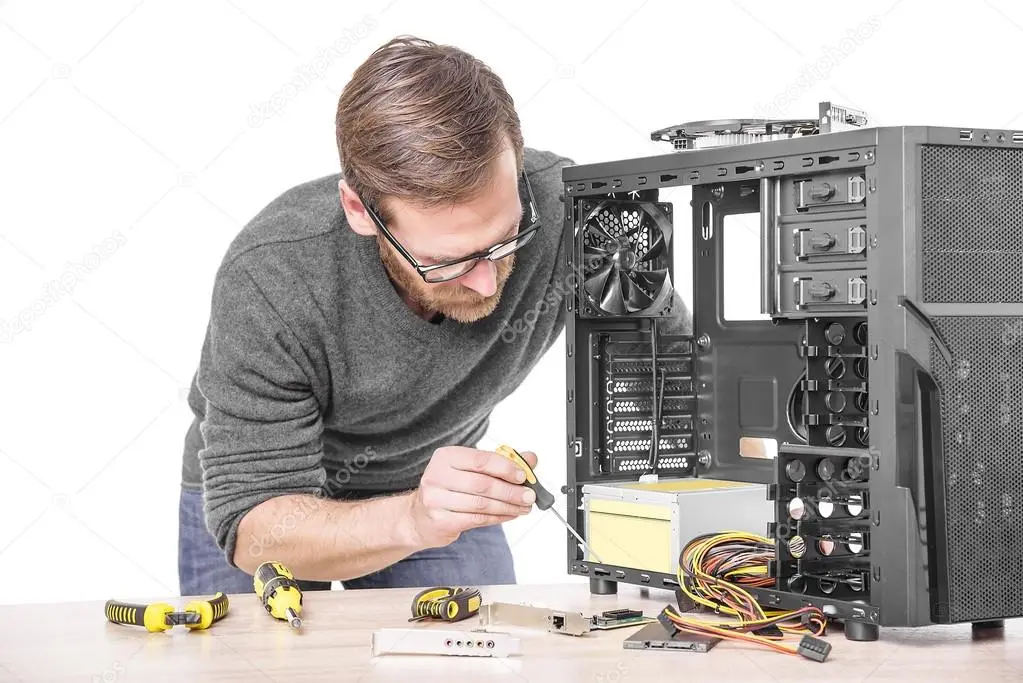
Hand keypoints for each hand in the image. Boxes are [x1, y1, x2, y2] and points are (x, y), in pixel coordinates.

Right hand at [407, 446, 538, 548]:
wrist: (419, 516)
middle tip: (528, 496)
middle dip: (511, 491)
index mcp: (446, 456)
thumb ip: (499, 463)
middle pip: (483, 484)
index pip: (481, 460)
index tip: (523, 476)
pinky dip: (497, 518)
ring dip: (508, 507)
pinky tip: (508, 515)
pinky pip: (476, 519)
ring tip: (522, 507)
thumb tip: (530, 459)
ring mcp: (435, 499)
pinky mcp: (440, 520)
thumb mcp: (470, 470)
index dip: (506, 468)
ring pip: (481, 504)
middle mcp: (437, 475)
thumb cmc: (449, 489)